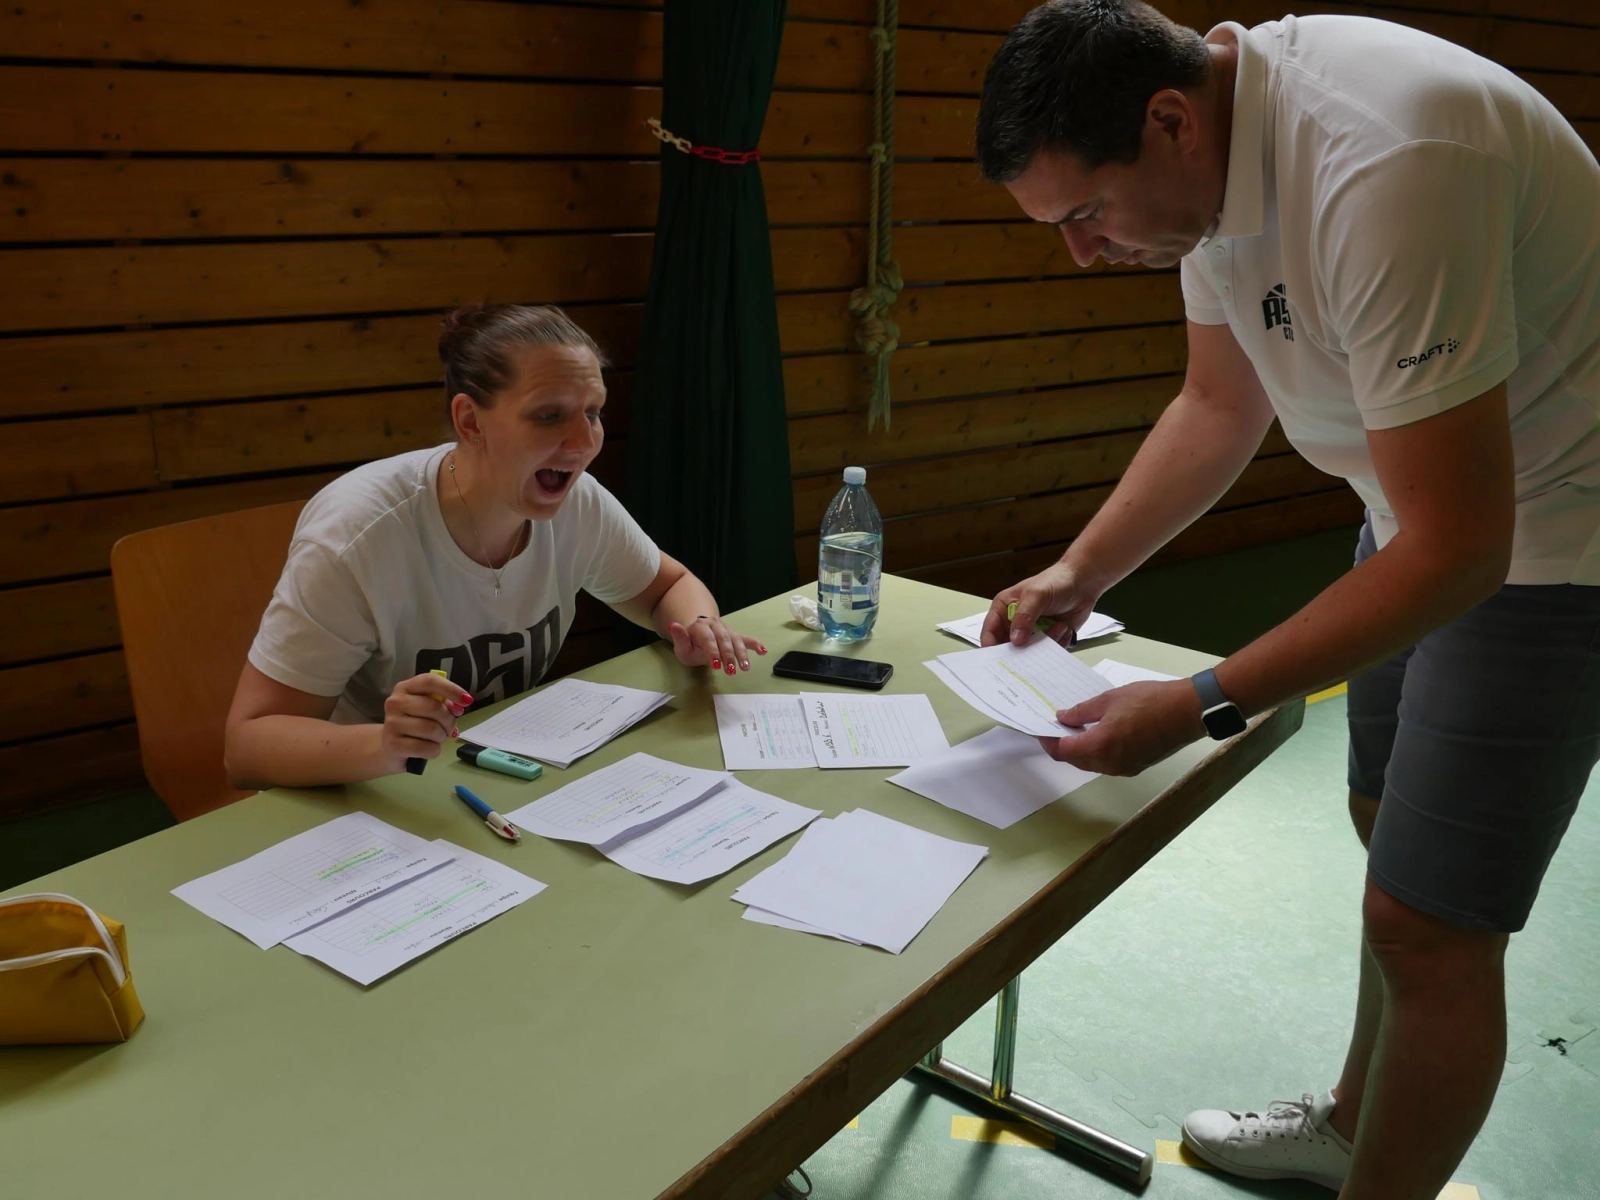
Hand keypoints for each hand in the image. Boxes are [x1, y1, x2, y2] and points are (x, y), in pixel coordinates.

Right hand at [381, 672, 472, 771]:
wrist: (390, 748)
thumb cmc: (415, 723)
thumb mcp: (430, 709)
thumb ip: (446, 704)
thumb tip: (460, 706)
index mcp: (405, 688)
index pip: (430, 681)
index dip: (452, 689)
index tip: (467, 700)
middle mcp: (395, 702)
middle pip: (434, 707)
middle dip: (449, 720)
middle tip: (449, 728)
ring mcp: (392, 723)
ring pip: (432, 729)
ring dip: (441, 737)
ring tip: (436, 738)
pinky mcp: (393, 744)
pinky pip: (426, 748)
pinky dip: (434, 751)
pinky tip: (429, 749)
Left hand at [666, 616, 767, 675]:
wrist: (698, 633)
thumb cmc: (690, 644)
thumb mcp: (681, 645)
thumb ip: (679, 638)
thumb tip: (673, 625)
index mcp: (700, 627)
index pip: (708, 639)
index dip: (712, 651)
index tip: (715, 665)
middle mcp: (715, 625)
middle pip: (724, 639)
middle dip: (728, 655)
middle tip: (731, 670)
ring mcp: (726, 630)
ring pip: (736, 640)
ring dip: (742, 653)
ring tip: (745, 667)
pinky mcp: (735, 635)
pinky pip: (746, 638)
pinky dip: (755, 644)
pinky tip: (763, 651)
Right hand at [982, 560, 1102, 647]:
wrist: (1083, 582)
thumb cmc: (1057, 581)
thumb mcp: (1036, 595)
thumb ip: (1024, 617)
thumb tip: (1016, 640)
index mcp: (1004, 608)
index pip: (990, 632)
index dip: (991, 647)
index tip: (999, 660)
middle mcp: (1015, 622)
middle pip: (1008, 648)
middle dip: (1021, 652)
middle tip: (1032, 652)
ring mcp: (1032, 632)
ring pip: (1030, 653)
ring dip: (1045, 644)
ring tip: (1058, 627)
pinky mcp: (1048, 638)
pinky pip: (1047, 652)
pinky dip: (1058, 643)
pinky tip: (1064, 628)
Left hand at [1038, 679, 1205, 776]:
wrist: (1188, 712)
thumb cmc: (1150, 701)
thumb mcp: (1109, 699)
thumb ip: (1082, 711)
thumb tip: (1063, 718)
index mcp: (1099, 746)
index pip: (1062, 751)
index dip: (1048, 741)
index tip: (1042, 729)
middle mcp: (1109, 764)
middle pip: (1074, 761)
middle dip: (1063, 745)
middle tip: (1058, 725)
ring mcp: (1123, 768)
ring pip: (1091, 764)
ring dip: (1080, 749)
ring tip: (1077, 726)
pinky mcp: (1135, 766)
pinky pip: (1107, 763)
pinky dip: (1097, 751)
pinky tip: (1099, 733)